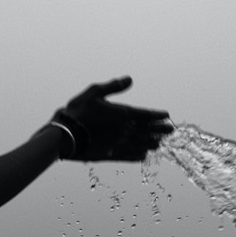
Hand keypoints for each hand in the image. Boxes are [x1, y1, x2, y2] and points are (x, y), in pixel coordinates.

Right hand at [53, 76, 172, 160]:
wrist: (64, 136)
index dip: (158, 116)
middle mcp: (124, 131)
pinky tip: (143, 156)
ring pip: (140, 145)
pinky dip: (138, 156)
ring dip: (151, 143)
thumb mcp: (94, 93)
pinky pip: (129, 156)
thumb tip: (129, 80)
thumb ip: (113, 87)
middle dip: (160, 130)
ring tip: (159, 143)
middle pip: (147, 131)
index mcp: (121, 114)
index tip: (166, 116)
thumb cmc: (77, 112)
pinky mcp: (110, 155)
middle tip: (170, 130)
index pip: (146, 115)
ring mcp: (118, 144)